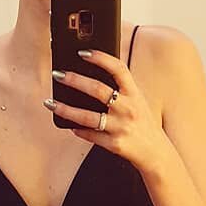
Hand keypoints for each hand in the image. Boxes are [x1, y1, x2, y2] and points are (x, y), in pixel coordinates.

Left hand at [44, 49, 167, 174]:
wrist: (155, 152)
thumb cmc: (142, 122)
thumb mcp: (138, 101)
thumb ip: (121, 89)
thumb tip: (90, 75)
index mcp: (135, 94)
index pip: (118, 69)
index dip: (101, 58)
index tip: (82, 52)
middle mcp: (128, 109)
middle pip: (98, 90)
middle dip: (74, 80)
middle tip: (57, 74)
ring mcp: (121, 127)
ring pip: (87, 116)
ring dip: (65, 109)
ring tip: (49, 103)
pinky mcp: (114, 144)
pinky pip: (90, 135)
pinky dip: (78, 129)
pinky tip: (69, 125)